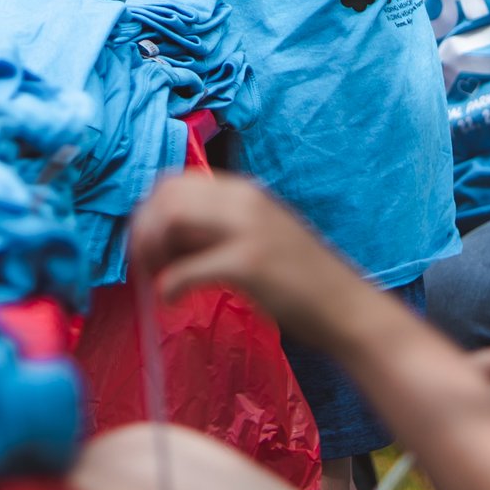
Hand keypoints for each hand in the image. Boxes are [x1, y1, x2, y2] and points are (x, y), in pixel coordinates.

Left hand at [127, 172, 380, 348]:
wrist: (346, 307)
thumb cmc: (300, 279)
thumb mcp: (257, 236)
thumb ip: (215, 229)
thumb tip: (164, 240)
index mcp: (243, 191)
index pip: (174, 181)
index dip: (149, 211)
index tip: (147, 243)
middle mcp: (243, 199)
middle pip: (165, 194)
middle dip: (143, 228)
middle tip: (144, 263)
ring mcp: (247, 228)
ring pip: (170, 218)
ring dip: (151, 250)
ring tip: (156, 278)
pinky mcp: (248, 263)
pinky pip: (187, 269)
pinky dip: (169, 285)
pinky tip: (172, 299)